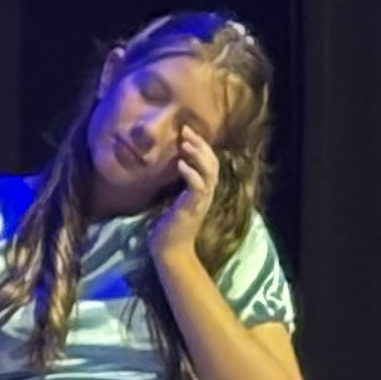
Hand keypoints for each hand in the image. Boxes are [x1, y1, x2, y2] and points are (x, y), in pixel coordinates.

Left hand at [147, 126, 219, 272]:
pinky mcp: (192, 209)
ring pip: (209, 173)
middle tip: (186, 129)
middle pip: (212, 163)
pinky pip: (197, 188)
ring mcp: (201, 201)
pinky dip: (191, 174)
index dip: (200, 146)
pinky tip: (180, 163)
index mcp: (201, 190)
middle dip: (200, 144)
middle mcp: (205, 194)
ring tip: (185, 143)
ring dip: (198, 156)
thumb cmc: (168, 227)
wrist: (169, 250)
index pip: (208, 163)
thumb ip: (176, 186)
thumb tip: (168, 168)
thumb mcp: (172, 200)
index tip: (186, 132)